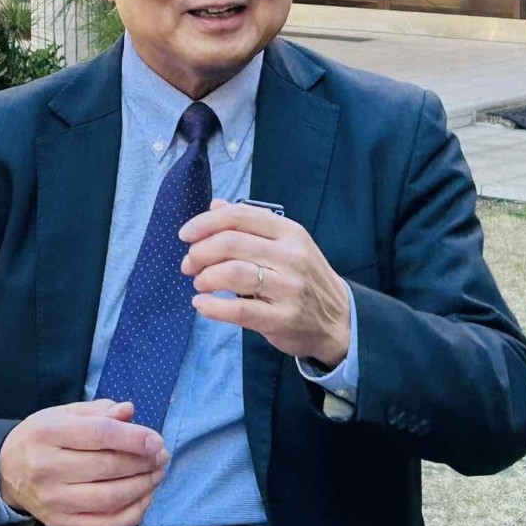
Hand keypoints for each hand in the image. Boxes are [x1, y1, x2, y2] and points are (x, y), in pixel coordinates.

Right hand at [0, 399, 168, 525]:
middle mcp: (47, 468)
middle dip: (143, 462)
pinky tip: (144, 496)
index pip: (98, 435)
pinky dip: (132, 513)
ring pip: (109, 498)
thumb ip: (98, 412)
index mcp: (48, 433)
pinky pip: (105, 525)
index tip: (156, 440)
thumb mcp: (64, 414)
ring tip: (157, 474)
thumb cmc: (42, 437)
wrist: (7, 470)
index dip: (133, 438)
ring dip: (142, 486)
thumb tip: (129, 411)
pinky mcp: (60, 524)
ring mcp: (53, 500)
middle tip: (162, 456)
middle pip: (107, 467)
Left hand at [179, 199, 350, 366]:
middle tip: (188, 264)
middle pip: (232, 243)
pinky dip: (214, 307)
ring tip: (198, 283)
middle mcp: (291, 256)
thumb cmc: (305, 278)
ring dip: (206, 277)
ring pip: (235, 273)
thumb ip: (250, 224)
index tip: (185, 235)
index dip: (206, 223)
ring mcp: (288, 288)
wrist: (340, 320)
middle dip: (200, 252)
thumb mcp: (286, 244)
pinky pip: (240, 310)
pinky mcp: (282, 319)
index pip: (240, 217)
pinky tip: (201, 304)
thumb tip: (215, 205)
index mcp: (290, 232)